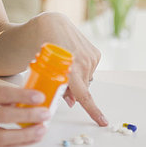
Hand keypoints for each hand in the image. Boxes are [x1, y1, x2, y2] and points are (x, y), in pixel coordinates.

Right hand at [0, 84, 50, 146]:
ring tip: (42, 128)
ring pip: (4, 135)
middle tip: (45, 113)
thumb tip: (26, 97)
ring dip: (27, 133)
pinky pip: (4, 145)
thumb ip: (1, 95)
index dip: (23, 95)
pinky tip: (33, 137)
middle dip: (28, 114)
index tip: (39, 97)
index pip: (3, 94)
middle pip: (5, 115)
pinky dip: (21, 141)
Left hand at [37, 12, 107, 126]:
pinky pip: (91, 70)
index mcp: (71, 70)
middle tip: (61, 84)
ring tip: (65, 67)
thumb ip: (59, 87)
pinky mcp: (95, 52)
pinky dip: (82, 70)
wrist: (50, 25)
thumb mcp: (45, 70)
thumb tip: (71, 101)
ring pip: (87, 79)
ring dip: (78, 79)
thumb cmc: (42, 47)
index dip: (94, 111)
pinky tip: (73, 61)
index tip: (103, 121)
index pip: (84, 95)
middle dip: (74, 91)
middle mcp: (84, 62)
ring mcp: (91, 57)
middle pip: (83, 89)